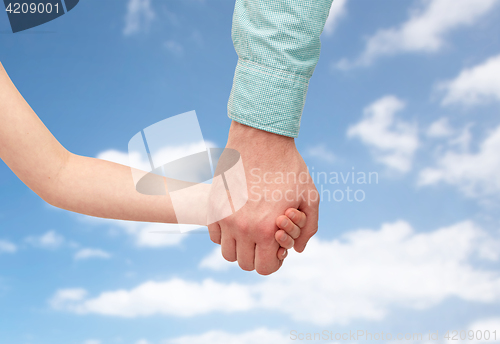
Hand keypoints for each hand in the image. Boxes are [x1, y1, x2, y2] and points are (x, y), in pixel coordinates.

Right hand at [208, 121, 318, 274]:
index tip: (276, 250)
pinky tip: (238, 220)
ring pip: (227, 253)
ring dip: (240, 248)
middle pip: (244, 264)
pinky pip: (215, 235)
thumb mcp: (310, 196)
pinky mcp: (215, 205)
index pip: (264, 268)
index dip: (273, 263)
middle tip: (265, 240)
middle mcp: (244, 227)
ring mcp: (226, 217)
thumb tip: (297, 250)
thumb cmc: (289, 166)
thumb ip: (308, 227)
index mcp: (268, 229)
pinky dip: (225, 234)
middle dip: (257, 256)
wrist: (261, 138)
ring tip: (251, 232)